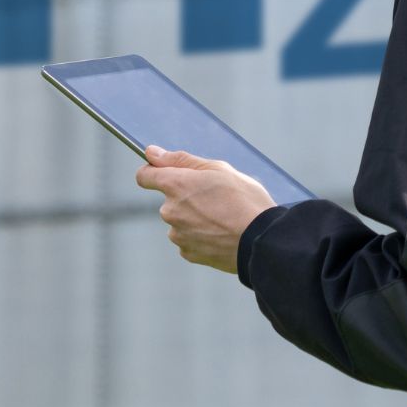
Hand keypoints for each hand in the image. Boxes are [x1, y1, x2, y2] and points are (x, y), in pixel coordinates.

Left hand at [134, 145, 275, 275]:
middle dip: (187, 197)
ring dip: (194, 218)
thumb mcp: (218, 169)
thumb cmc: (244, 200)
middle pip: (169, 200)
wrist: (261, 241)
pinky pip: (189, 239)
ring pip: (180, 221)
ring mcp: (178, 234)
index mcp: (175, 185)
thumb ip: (180, 160)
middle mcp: (170, 210)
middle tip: (217, 198)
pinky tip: (221, 234)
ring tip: (224, 218)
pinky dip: (201, 236)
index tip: (163, 172)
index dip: (153, 171)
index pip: (144, 176)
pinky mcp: (188, 253)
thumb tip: (151, 153)